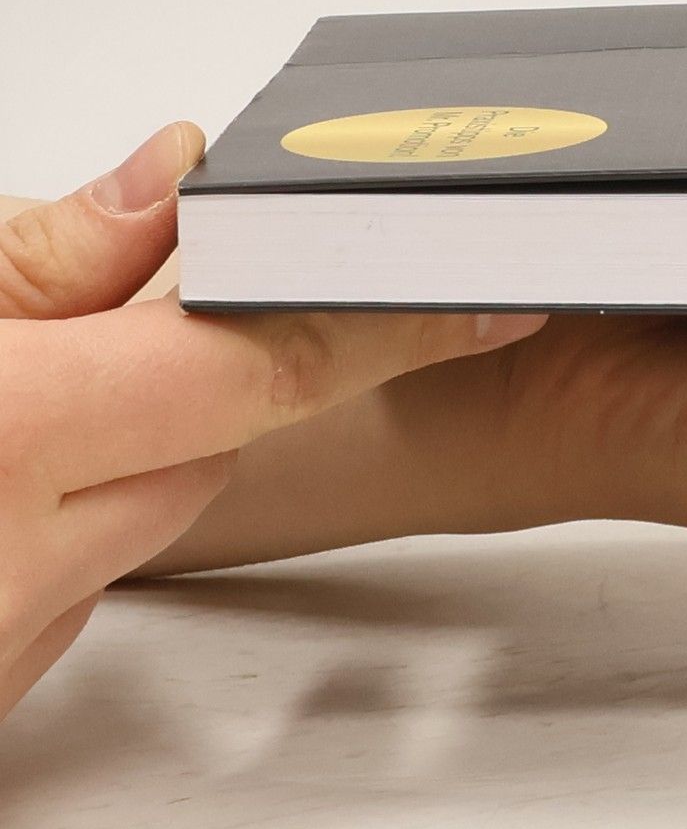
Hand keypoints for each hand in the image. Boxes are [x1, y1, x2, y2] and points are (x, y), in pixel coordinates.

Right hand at [0, 124, 545, 718]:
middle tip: (135, 300)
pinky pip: (89, 579)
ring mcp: (7, 648)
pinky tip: (10, 479)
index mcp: (13, 439)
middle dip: (203, 361)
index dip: (400, 319)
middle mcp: (24, 567)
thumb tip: (175, 180)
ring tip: (32, 381)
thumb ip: (45, 253)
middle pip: (217, 438)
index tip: (495, 293)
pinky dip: (74, 518)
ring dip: (128, 442)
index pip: (274, 367)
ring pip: (159, 509)